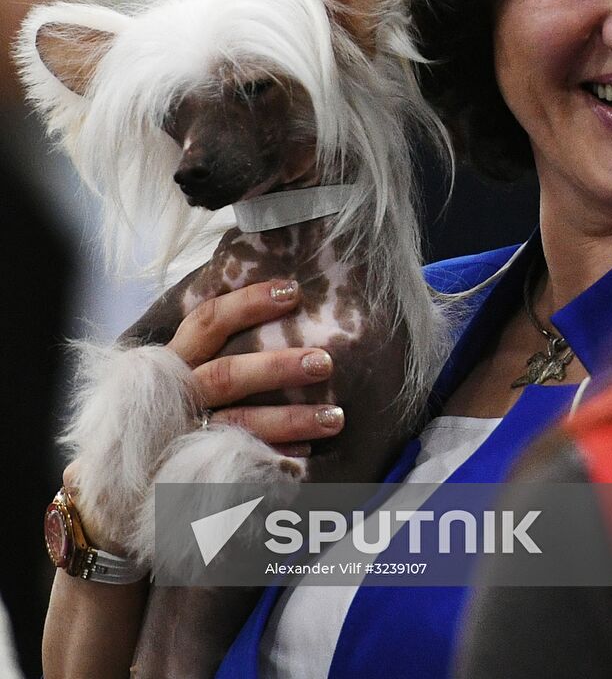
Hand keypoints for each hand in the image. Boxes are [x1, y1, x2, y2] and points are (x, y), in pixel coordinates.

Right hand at [165, 279, 344, 456]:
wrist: (117, 478)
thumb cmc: (164, 404)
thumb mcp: (172, 367)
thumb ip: (210, 341)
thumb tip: (275, 299)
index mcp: (171, 361)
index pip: (208, 321)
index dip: (249, 303)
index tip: (293, 291)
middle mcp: (177, 395)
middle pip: (228, 375)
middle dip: (278, 367)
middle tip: (325, 362)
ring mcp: (183, 434)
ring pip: (241, 424)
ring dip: (291, 420)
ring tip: (335, 418)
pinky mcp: (192, 470)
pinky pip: (239, 462)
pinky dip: (273, 457)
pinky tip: (306, 454)